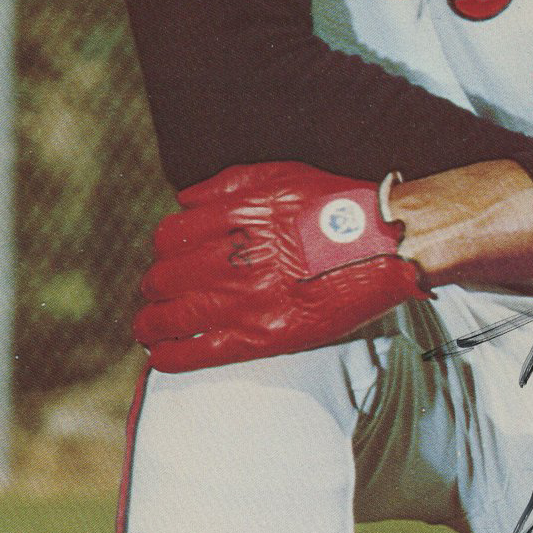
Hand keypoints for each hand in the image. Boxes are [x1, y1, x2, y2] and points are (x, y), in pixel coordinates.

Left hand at [134, 162, 427, 371]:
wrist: (386, 248)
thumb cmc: (338, 207)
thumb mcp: (281, 176)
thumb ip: (227, 184)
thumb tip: (183, 199)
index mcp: (235, 218)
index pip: (172, 235)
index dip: (163, 247)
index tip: (167, 256)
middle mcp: (233, 259)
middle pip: (165, 276)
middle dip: (153, 285)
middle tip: (155, 292)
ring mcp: (245, 300)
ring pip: (173, 316)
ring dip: (150, 324)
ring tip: (146, 329)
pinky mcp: (262, 337)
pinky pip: (201, 351)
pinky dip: (172, 356)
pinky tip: (160, 357)